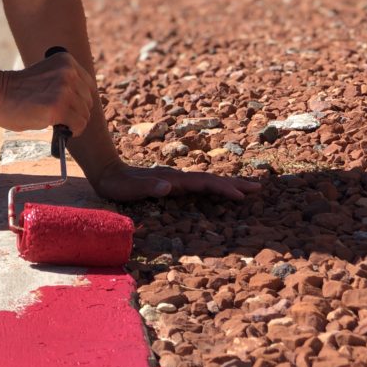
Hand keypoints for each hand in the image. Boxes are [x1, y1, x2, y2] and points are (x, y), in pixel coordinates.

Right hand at [0, 51, 94, 134]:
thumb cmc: (18, 90)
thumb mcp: (47, 77)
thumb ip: (64, 83)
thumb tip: (82, 104)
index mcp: (66, 61)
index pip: (88, 86)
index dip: (79, 100)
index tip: (69, 108)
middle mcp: (68, 72)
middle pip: (88, 101)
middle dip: (76, 112)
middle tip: (60, 118)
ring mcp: (64, 89)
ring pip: (84, 115)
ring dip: (73, 123)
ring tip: (56, 122)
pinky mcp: (59, 107)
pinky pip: (78, 125)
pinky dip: (72, 131)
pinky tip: (60, 129)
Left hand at [92, 161, 262, 202]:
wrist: (108, 171)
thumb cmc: (118, 184)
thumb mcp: (130, 189)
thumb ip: (149, 188)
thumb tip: (169, 187)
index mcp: (173, 179)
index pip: (204, 183)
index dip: (223, 188)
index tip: (241, 195)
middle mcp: (178, 177)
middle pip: (212, 179)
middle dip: (234, 183)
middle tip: (258, 187)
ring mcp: (177, 179)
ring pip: (208, 180)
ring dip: (228, 184)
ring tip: (248, 187)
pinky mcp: (173, 184)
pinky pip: (200, 185)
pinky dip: (215, 187)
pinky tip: (219, 190)